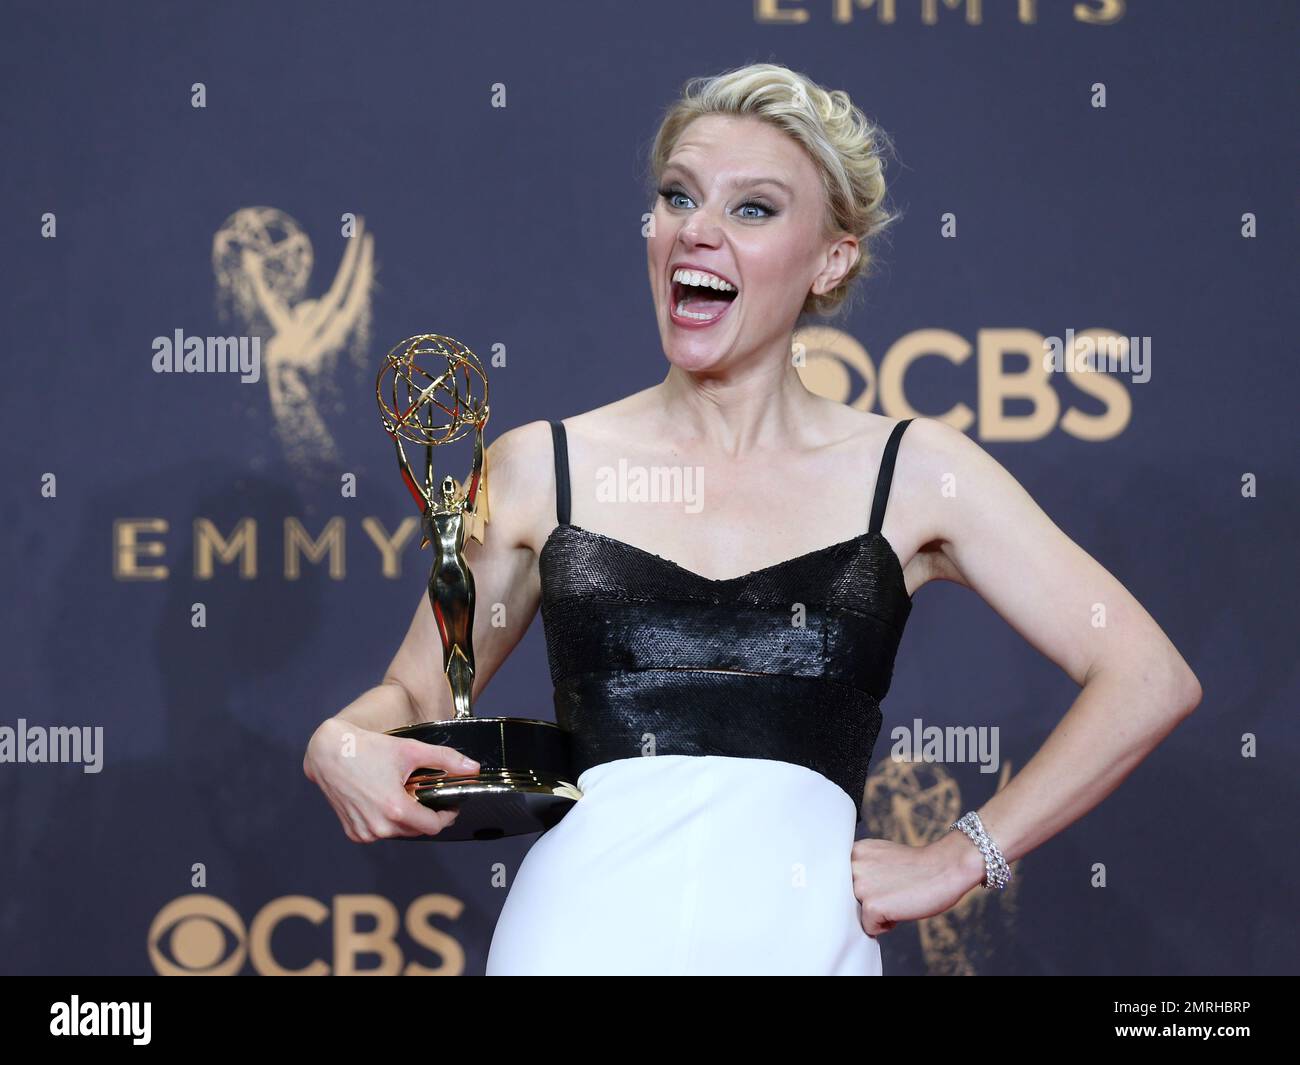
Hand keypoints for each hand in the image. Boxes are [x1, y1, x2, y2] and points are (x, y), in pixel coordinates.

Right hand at [304, 717, 478, 841]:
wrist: (329, 752)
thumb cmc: (369, 749)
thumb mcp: (411, 750)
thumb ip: (446, 760)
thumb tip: (473, 768)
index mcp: (395, 809)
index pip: (433, 826)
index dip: (447, 816)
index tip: (450, 805)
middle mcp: (378, 826)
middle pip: (417, 830)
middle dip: (426, 814)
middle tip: (425, 794)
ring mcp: (364, 832)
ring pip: (398, 832)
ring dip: (406, 818)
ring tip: (403, 794)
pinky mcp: (353, 832)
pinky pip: (379, 832)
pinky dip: (386, 821)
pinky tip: (384, 800)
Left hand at [850, 831, 986, 935]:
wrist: (946, 868)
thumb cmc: (920, 866)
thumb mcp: (883, 857)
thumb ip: (865, 868)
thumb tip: (853, 890)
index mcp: (856, 851)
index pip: (844, 880)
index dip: (865, 888)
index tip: (882, 885)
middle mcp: (853, 866)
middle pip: (849, 897)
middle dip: (870, 900)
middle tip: (894, 892)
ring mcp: (861, 885)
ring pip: (858, 913)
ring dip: (877, 913)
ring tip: (898, 900)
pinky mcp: (871, 905)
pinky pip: (869, 927)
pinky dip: (885, 926)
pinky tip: (900, 911)